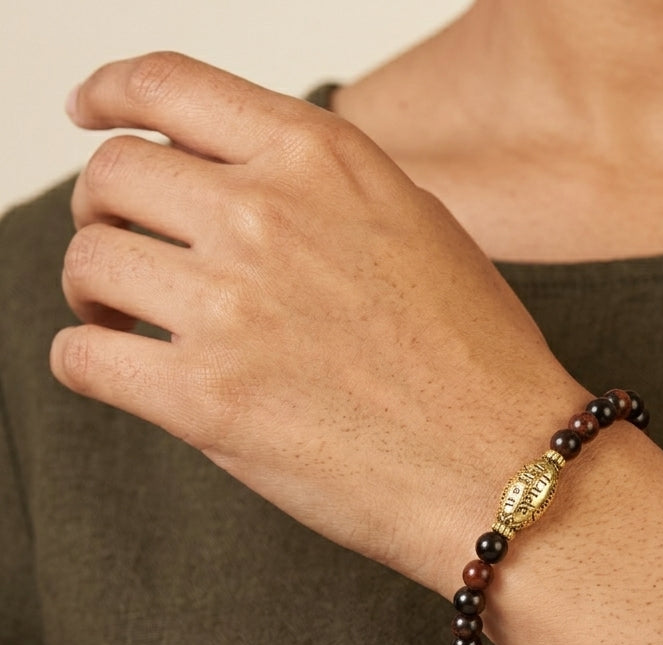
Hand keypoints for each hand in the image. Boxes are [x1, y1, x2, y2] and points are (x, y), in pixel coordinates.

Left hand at [54, 52, 584, 588]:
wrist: (509, 468)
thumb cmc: (481, 362)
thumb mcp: (419, 228)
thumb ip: (324, 191)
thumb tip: (243, 189)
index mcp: (323, 161)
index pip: (167, 87)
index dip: (108, 94)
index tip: (89, 112)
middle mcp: (268, 217)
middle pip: (112, 177)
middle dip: (105, 214)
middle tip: (128, 254)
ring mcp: (232, 308)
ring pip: (87, 264)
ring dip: (95, 291)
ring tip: (132, 322)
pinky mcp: (207, 401)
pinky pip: (82, 357)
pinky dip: (89, 360)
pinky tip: (130, 373)